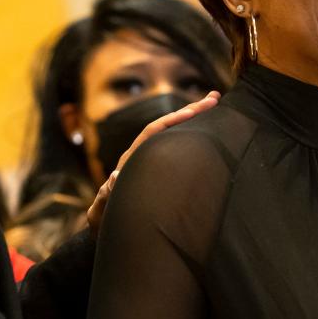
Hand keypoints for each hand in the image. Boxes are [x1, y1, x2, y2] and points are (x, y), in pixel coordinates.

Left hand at [86, 91, 220, 235]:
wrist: (105, 220)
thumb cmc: (104, 217)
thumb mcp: (103, 209)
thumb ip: (106, 195)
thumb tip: (115, 177)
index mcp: (131, 159)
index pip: (153, 133)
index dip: (172, 121)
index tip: (192, 111)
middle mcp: (142, 153)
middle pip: (167, 125)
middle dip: (190, 110)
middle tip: (214, 98)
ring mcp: (151, 158)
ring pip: (173, 132)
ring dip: (193, 117)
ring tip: (214, 102)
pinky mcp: (159, 165)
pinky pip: (176, 145)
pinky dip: (190, 134)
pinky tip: (207, 128)